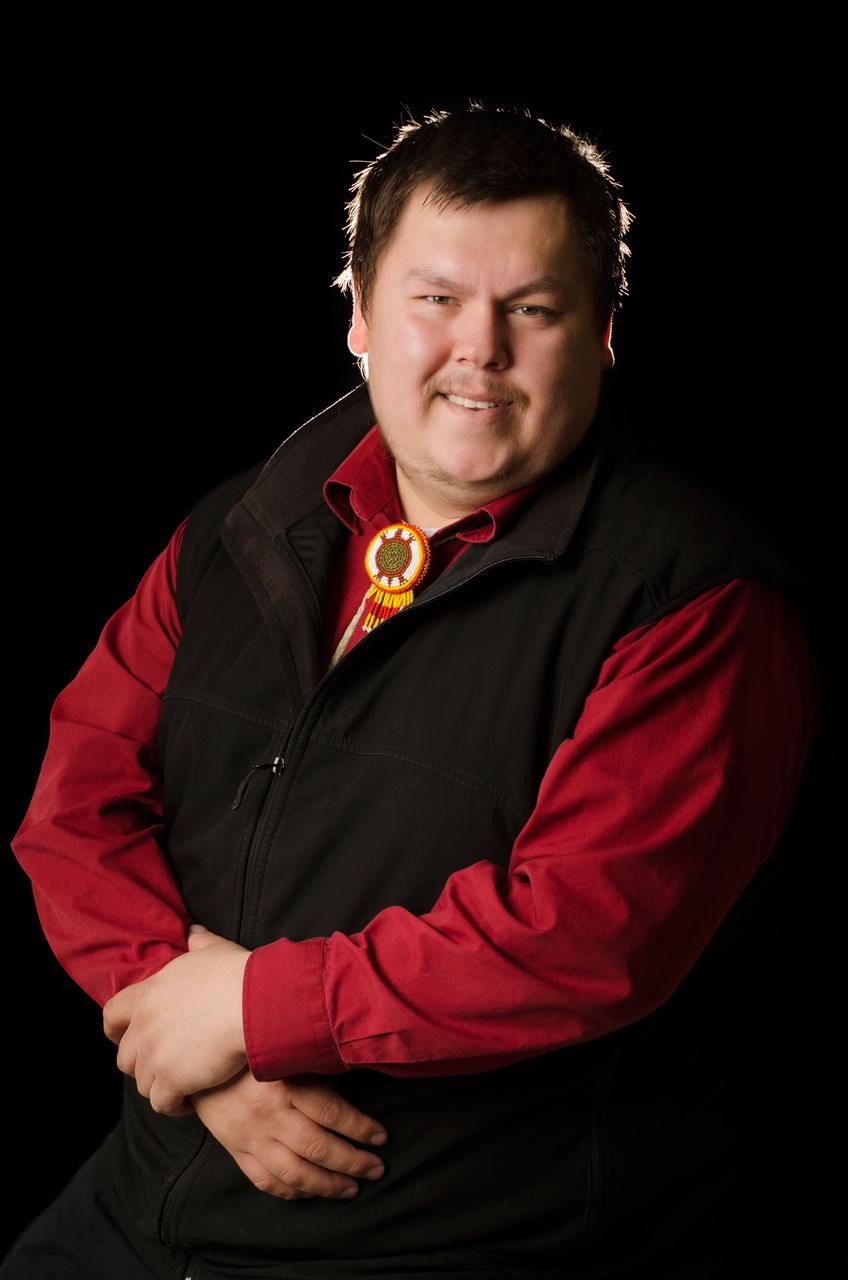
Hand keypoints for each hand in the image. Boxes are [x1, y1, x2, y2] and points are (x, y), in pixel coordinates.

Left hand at [103, 926, 248, 1114]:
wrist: (253, 1004)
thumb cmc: (236, 975)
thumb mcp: (214, 951)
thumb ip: (198, 943)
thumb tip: (193, 932)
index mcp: (149, 993)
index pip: (111, 1015)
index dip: (117, 1030)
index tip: (128, 1037)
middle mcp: (144, 1026)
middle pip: (125, 1058)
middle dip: (142, 1064)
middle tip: (166, 1064)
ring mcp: (155, 1055)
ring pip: (143, 1084)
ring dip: (161, 1086)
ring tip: (183, 1084)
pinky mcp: (171, 1081)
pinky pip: (161, 1104)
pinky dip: (174, 1106)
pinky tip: (190, 1101)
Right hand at [191, 1068, 387, 1199]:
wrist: (196, 1059)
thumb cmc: (248, 1049)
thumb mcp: (284, 1048)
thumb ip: (314, 1063)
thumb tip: (357, 1069)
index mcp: (285, 1083)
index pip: (333, 1113)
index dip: (362, 1129)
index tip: (382, 1137)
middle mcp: (269, 1114)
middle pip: (319, 1147)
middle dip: (354, 1162)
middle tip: (377, 1168)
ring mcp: (251, 1137)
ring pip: (296, 1173)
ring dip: (329, 1185)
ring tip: (352, 1188)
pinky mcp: (237, 1150)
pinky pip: (267, 1181)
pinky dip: (291, 1192)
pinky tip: (311, 1192)